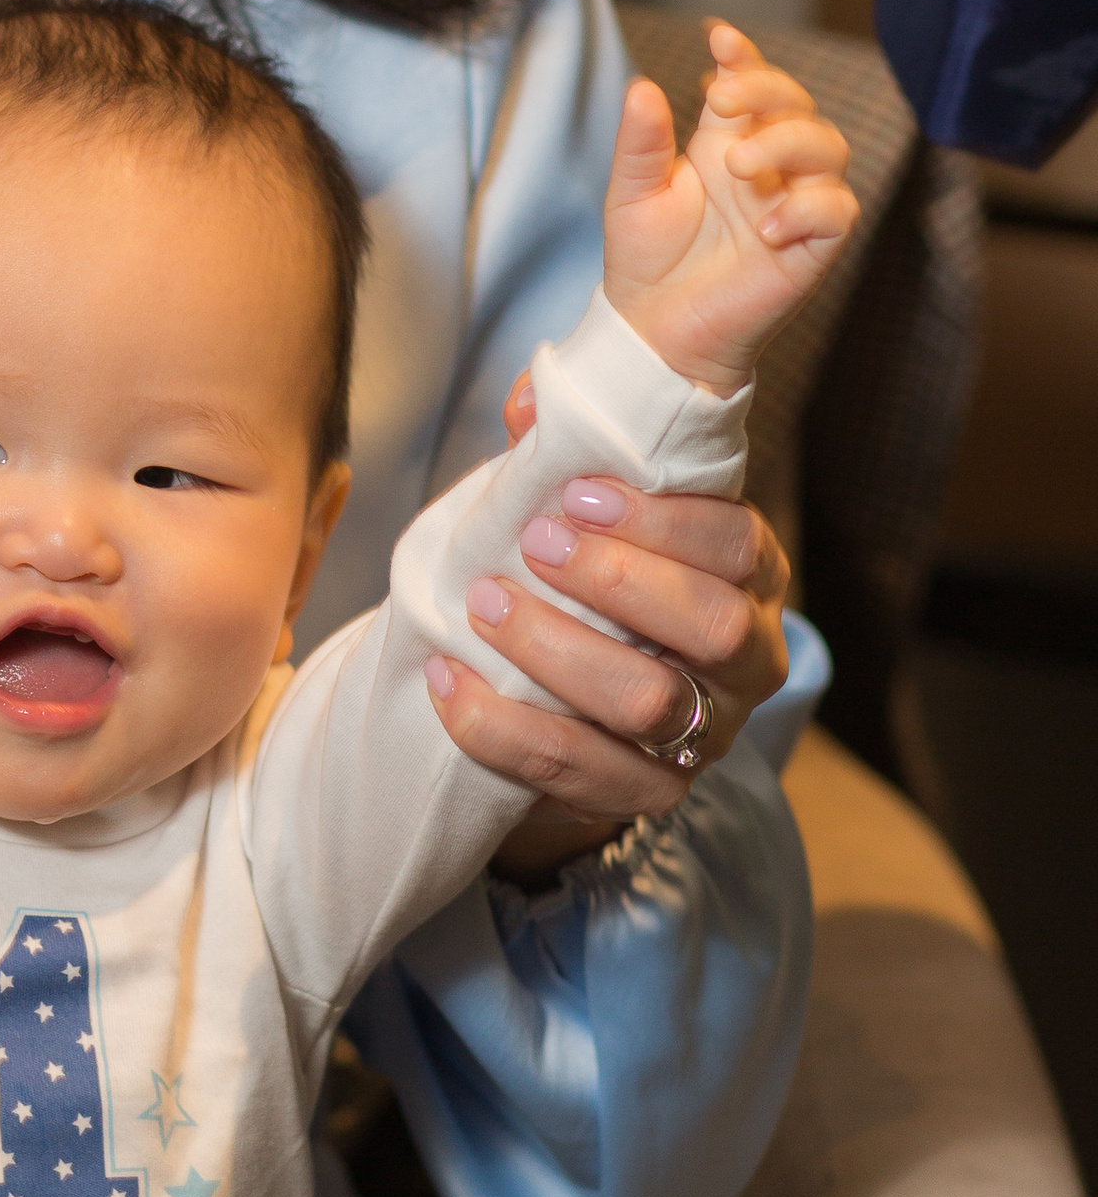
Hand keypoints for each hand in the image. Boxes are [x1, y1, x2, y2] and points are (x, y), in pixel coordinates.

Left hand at [426, 366, 790, 874]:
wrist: (568, 700)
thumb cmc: (583, 574)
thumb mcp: (586, 504)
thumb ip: (568, 447)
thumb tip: (531, 405)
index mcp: (747, 573)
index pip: (736, 544)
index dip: (662, 520)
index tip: (575, 494)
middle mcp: (747, 656)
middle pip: (715, 626)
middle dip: (618, 581)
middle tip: (532, 546)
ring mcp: (708, 732)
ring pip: (652, 703)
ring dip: (559, 652)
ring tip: (484, 607)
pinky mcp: (652, 792)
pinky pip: (587, 773)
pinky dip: (508, 729)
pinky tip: (448, 681)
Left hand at [601, 23, 855, 394]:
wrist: (655, 332)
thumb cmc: (646, 263)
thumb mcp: (632, 194)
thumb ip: (641, 143)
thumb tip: (641, 86)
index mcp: (725, 145)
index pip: (750, 87)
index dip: (744, 58)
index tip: (720, 38)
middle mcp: (768, 168)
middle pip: (797, 106)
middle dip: (768, 89)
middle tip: (720, 97)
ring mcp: (793, 205)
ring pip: (830, 148)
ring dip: (790, 142)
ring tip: (740, 166)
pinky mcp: (812, 249)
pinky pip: (838, 212)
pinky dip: (809, 208)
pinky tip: (767, 226)